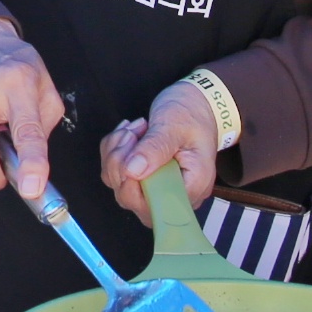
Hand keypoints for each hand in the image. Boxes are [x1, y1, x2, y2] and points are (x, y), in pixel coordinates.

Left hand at [99, 81, 222, 220]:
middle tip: (131, 134)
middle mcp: (175, 194)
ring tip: (133, 130)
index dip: (133, 187)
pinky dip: (114, 152)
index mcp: (193, 186)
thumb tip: (132, 171)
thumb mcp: (174, 126)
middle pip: (132, 200)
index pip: (157, 207)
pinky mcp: (142, 179)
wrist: (197, 104)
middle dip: (120, 163)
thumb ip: (155, 149)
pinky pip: (116, 174)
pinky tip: (128, 134)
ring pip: (119, 185)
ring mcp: (157, 188)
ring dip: (116, 154)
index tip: (132, 152)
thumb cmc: (192, 114)